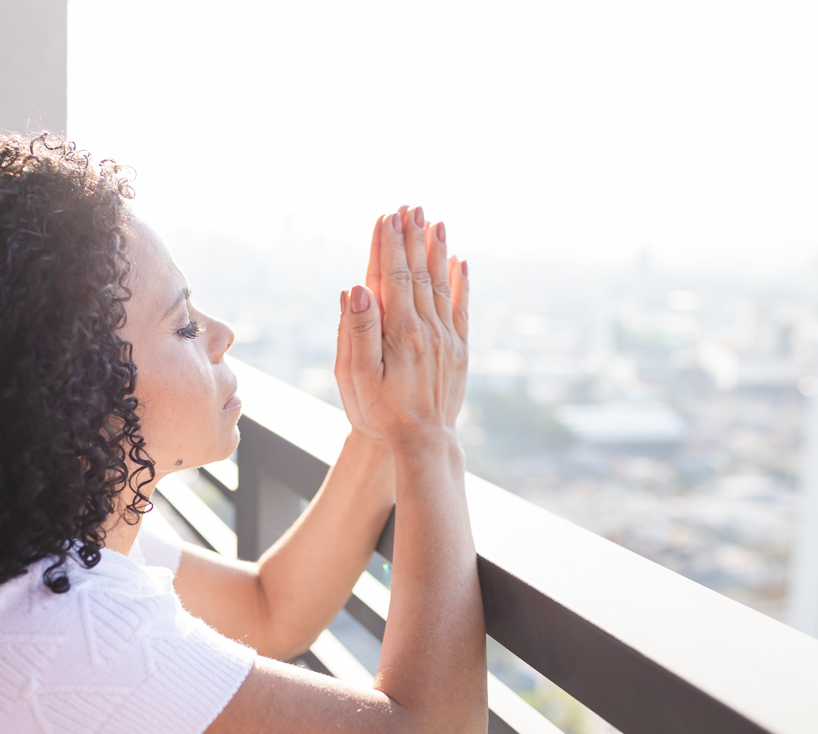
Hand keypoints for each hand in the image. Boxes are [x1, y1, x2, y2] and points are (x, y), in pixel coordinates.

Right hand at [342, 206, 468, 447]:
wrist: (423, 442)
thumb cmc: (381, 412)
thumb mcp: (357, 375)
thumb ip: (357, 330)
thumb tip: (357, 287)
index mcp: (400, 331)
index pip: (392, 276)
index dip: (389, 244)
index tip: (387, 216)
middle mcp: (427, 329)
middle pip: (418, 272)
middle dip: (413, 237)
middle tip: (411, 206)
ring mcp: (447, 338)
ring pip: (442, 283)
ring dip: (438, 250)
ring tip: (436, 221)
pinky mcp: (459, 350)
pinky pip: (461, 306)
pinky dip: (460, 281)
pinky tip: (460, 261)